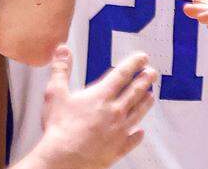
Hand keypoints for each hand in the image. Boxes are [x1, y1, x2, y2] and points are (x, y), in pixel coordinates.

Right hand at [30, 45, 156, 168]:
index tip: (143, 58)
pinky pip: (132, 140)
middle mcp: (115, 112)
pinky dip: (138, 135)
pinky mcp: (118, 148)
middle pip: (135, 92)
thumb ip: (60, 69)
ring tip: (151, 96)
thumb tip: (63, 50)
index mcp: (101, 96)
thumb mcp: (55, 93)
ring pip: (138, 113)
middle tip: (152, 73)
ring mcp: (119, 131)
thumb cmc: (60, 129)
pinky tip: (140, 132)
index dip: (134, 64)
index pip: (122, 74)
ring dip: (145, 103)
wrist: (65, 159)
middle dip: (145, 80)